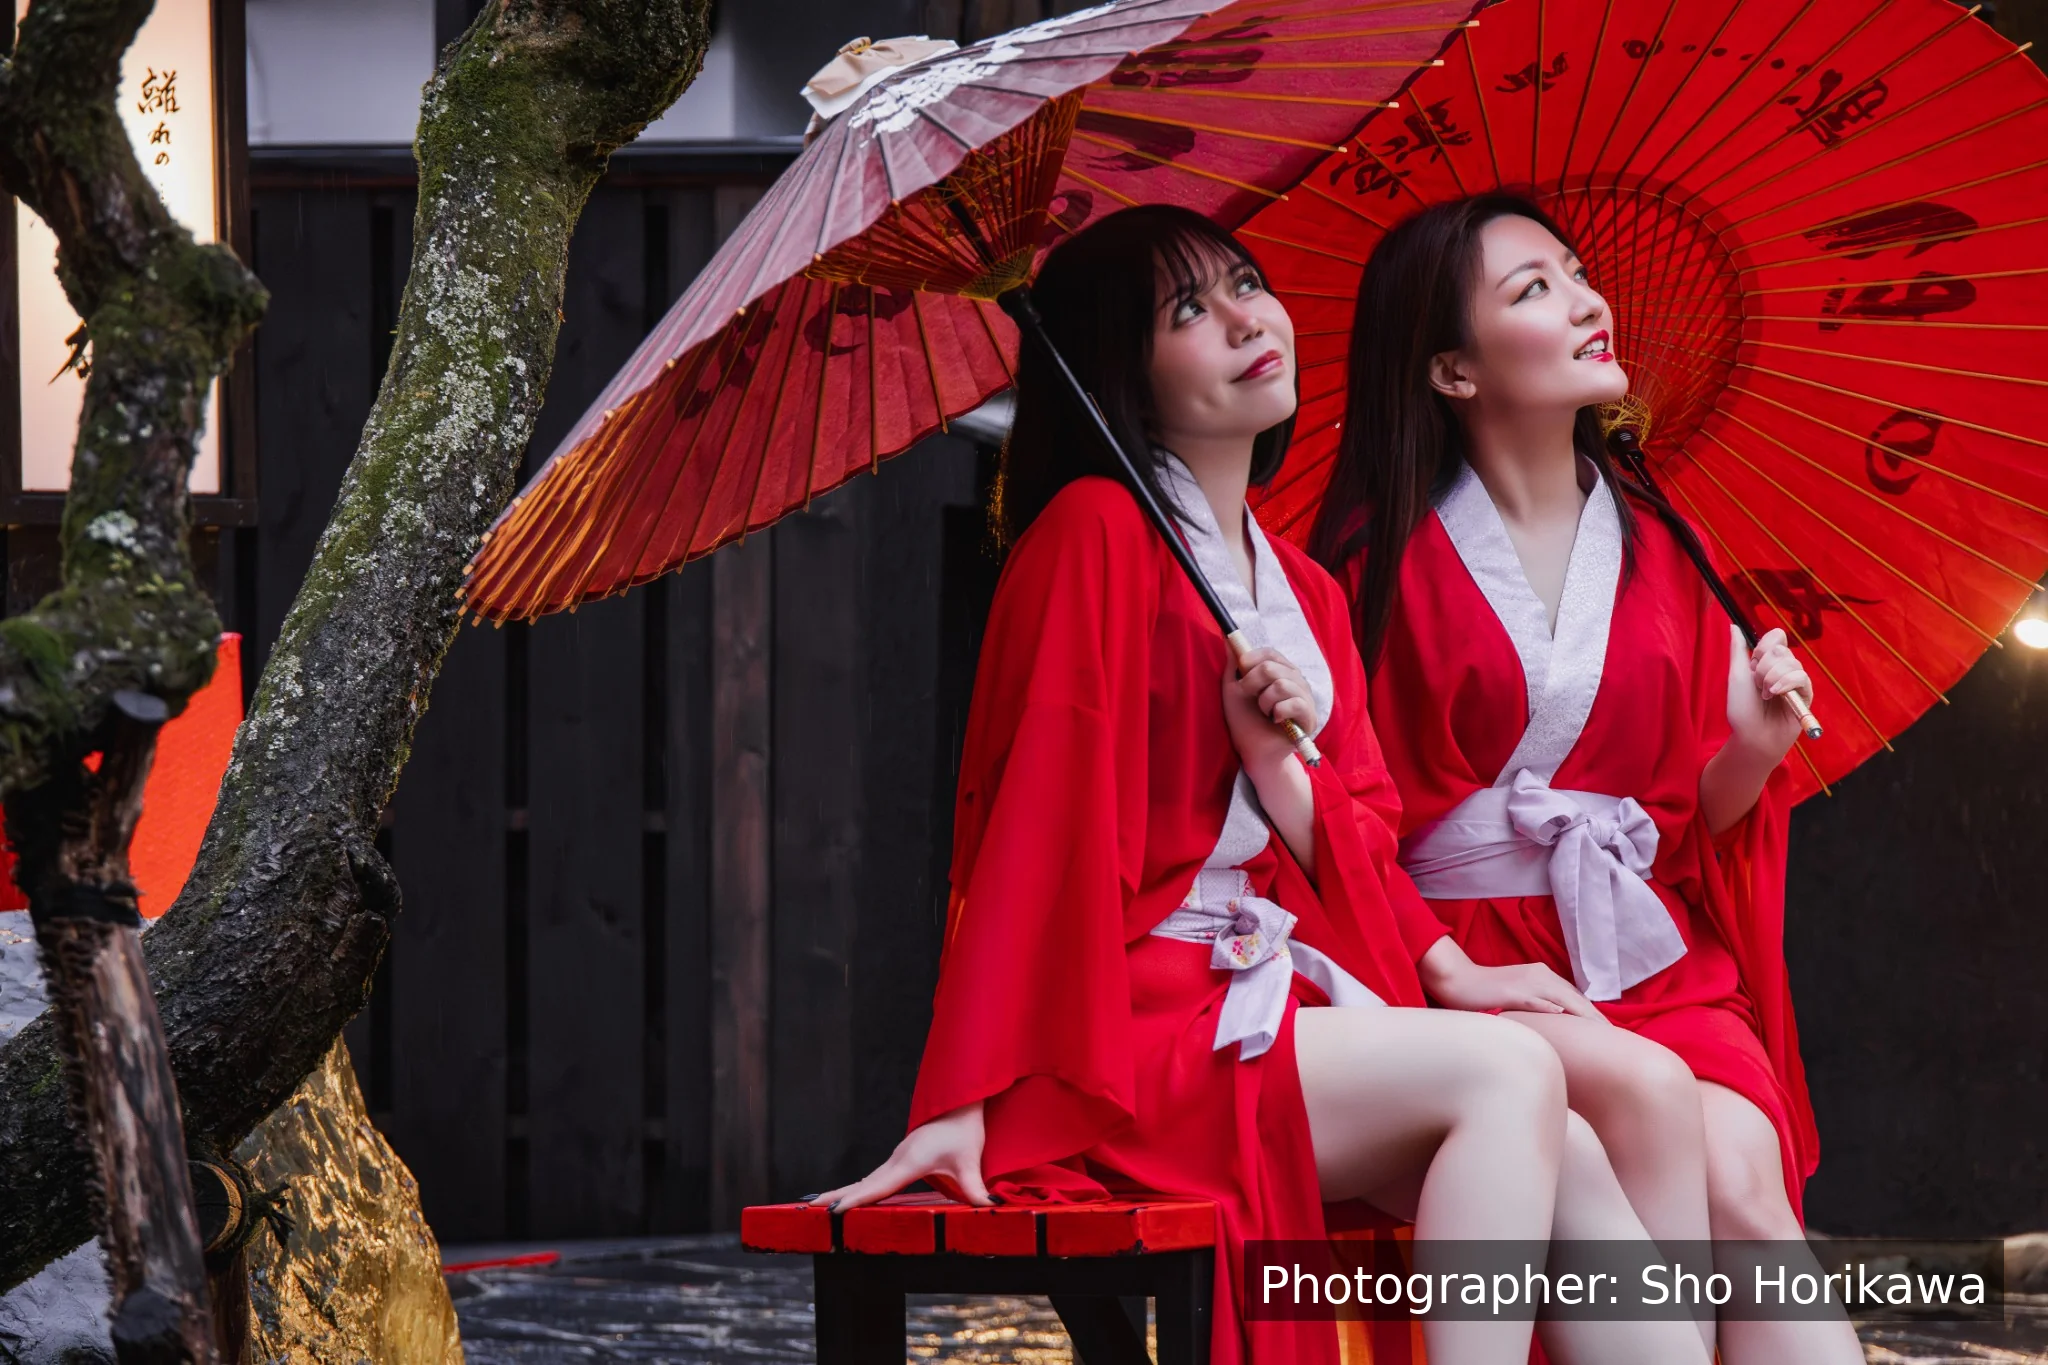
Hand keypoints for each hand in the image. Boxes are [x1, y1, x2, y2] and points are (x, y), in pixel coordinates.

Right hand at [803, 1100, 991, 1212]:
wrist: (960, 1104)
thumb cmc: (963, 1131)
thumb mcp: (970, 1163)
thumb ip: (975, 1188)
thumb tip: (988, 1206)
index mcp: (909, 1162)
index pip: (878, 1186)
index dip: (856, 1200)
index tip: (834, 1209)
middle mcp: (898, 1160)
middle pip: (863, 1183)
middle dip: (837, 1195)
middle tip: (810, 1209)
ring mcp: (897, 1158)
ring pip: (866, 1180)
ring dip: (844, 1191)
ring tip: (818, 1205)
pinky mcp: (901, 1159)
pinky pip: (875, 1177)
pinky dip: (859, 1187)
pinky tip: (850, 1195)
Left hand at [1220, 645, 1313, 779]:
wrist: (1253, 751)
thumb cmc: (1245, 721)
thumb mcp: (1233, 690)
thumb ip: (1233, 665)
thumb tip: (1227, 638)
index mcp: (1279, 672)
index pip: (1270, 653)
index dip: (1251, 660)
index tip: (1241, 675)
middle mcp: (1295, 681)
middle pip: (1272, 667)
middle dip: (1253, 684)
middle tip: (1250, 698)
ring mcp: (1305, 698)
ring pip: (1283, 684)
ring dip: (1265, 701)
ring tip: (1265, 712)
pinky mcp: (1310, 716)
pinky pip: (1295, 703)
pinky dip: (1278, 712)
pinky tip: (1276, 721)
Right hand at [1418, 939, 1603, 1018]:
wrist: (1456, 979)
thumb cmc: (1485, 992)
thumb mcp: (1518, 995)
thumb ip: (1538, 1002)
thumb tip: (1558, 1018)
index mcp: (1542, 975)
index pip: (1574, 996)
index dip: (1592, 1013)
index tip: (1608, 1031)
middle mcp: (1539, 975)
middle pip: (1574, 997)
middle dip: (1595, 1017)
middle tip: (1613, 1036)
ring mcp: (1525, 982)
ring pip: (1562, 998)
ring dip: (1582, 1015)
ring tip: (1599, 1032)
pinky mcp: (1511, 992)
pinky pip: (1535, 1001)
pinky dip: (1549, 1009)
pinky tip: (1562, 1017)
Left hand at [1725, 626, 1811, 759]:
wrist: (1753, 736)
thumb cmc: (1742, 709)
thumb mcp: (1736, 676)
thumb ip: (1738, 650)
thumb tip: (1734, 625)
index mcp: (1765, 662)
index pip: (1776, 637)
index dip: (1765, 644)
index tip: (1754, 660)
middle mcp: (1781, 668)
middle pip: (1782, 648)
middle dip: (1764, 666)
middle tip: (1757, 684)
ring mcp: (1794, 681)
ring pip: (1792, 662)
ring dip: (1772, 678)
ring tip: (1765, 695)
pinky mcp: (1805, 693)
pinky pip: (1802, 677)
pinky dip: (1786, 683)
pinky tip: (1775, 695)